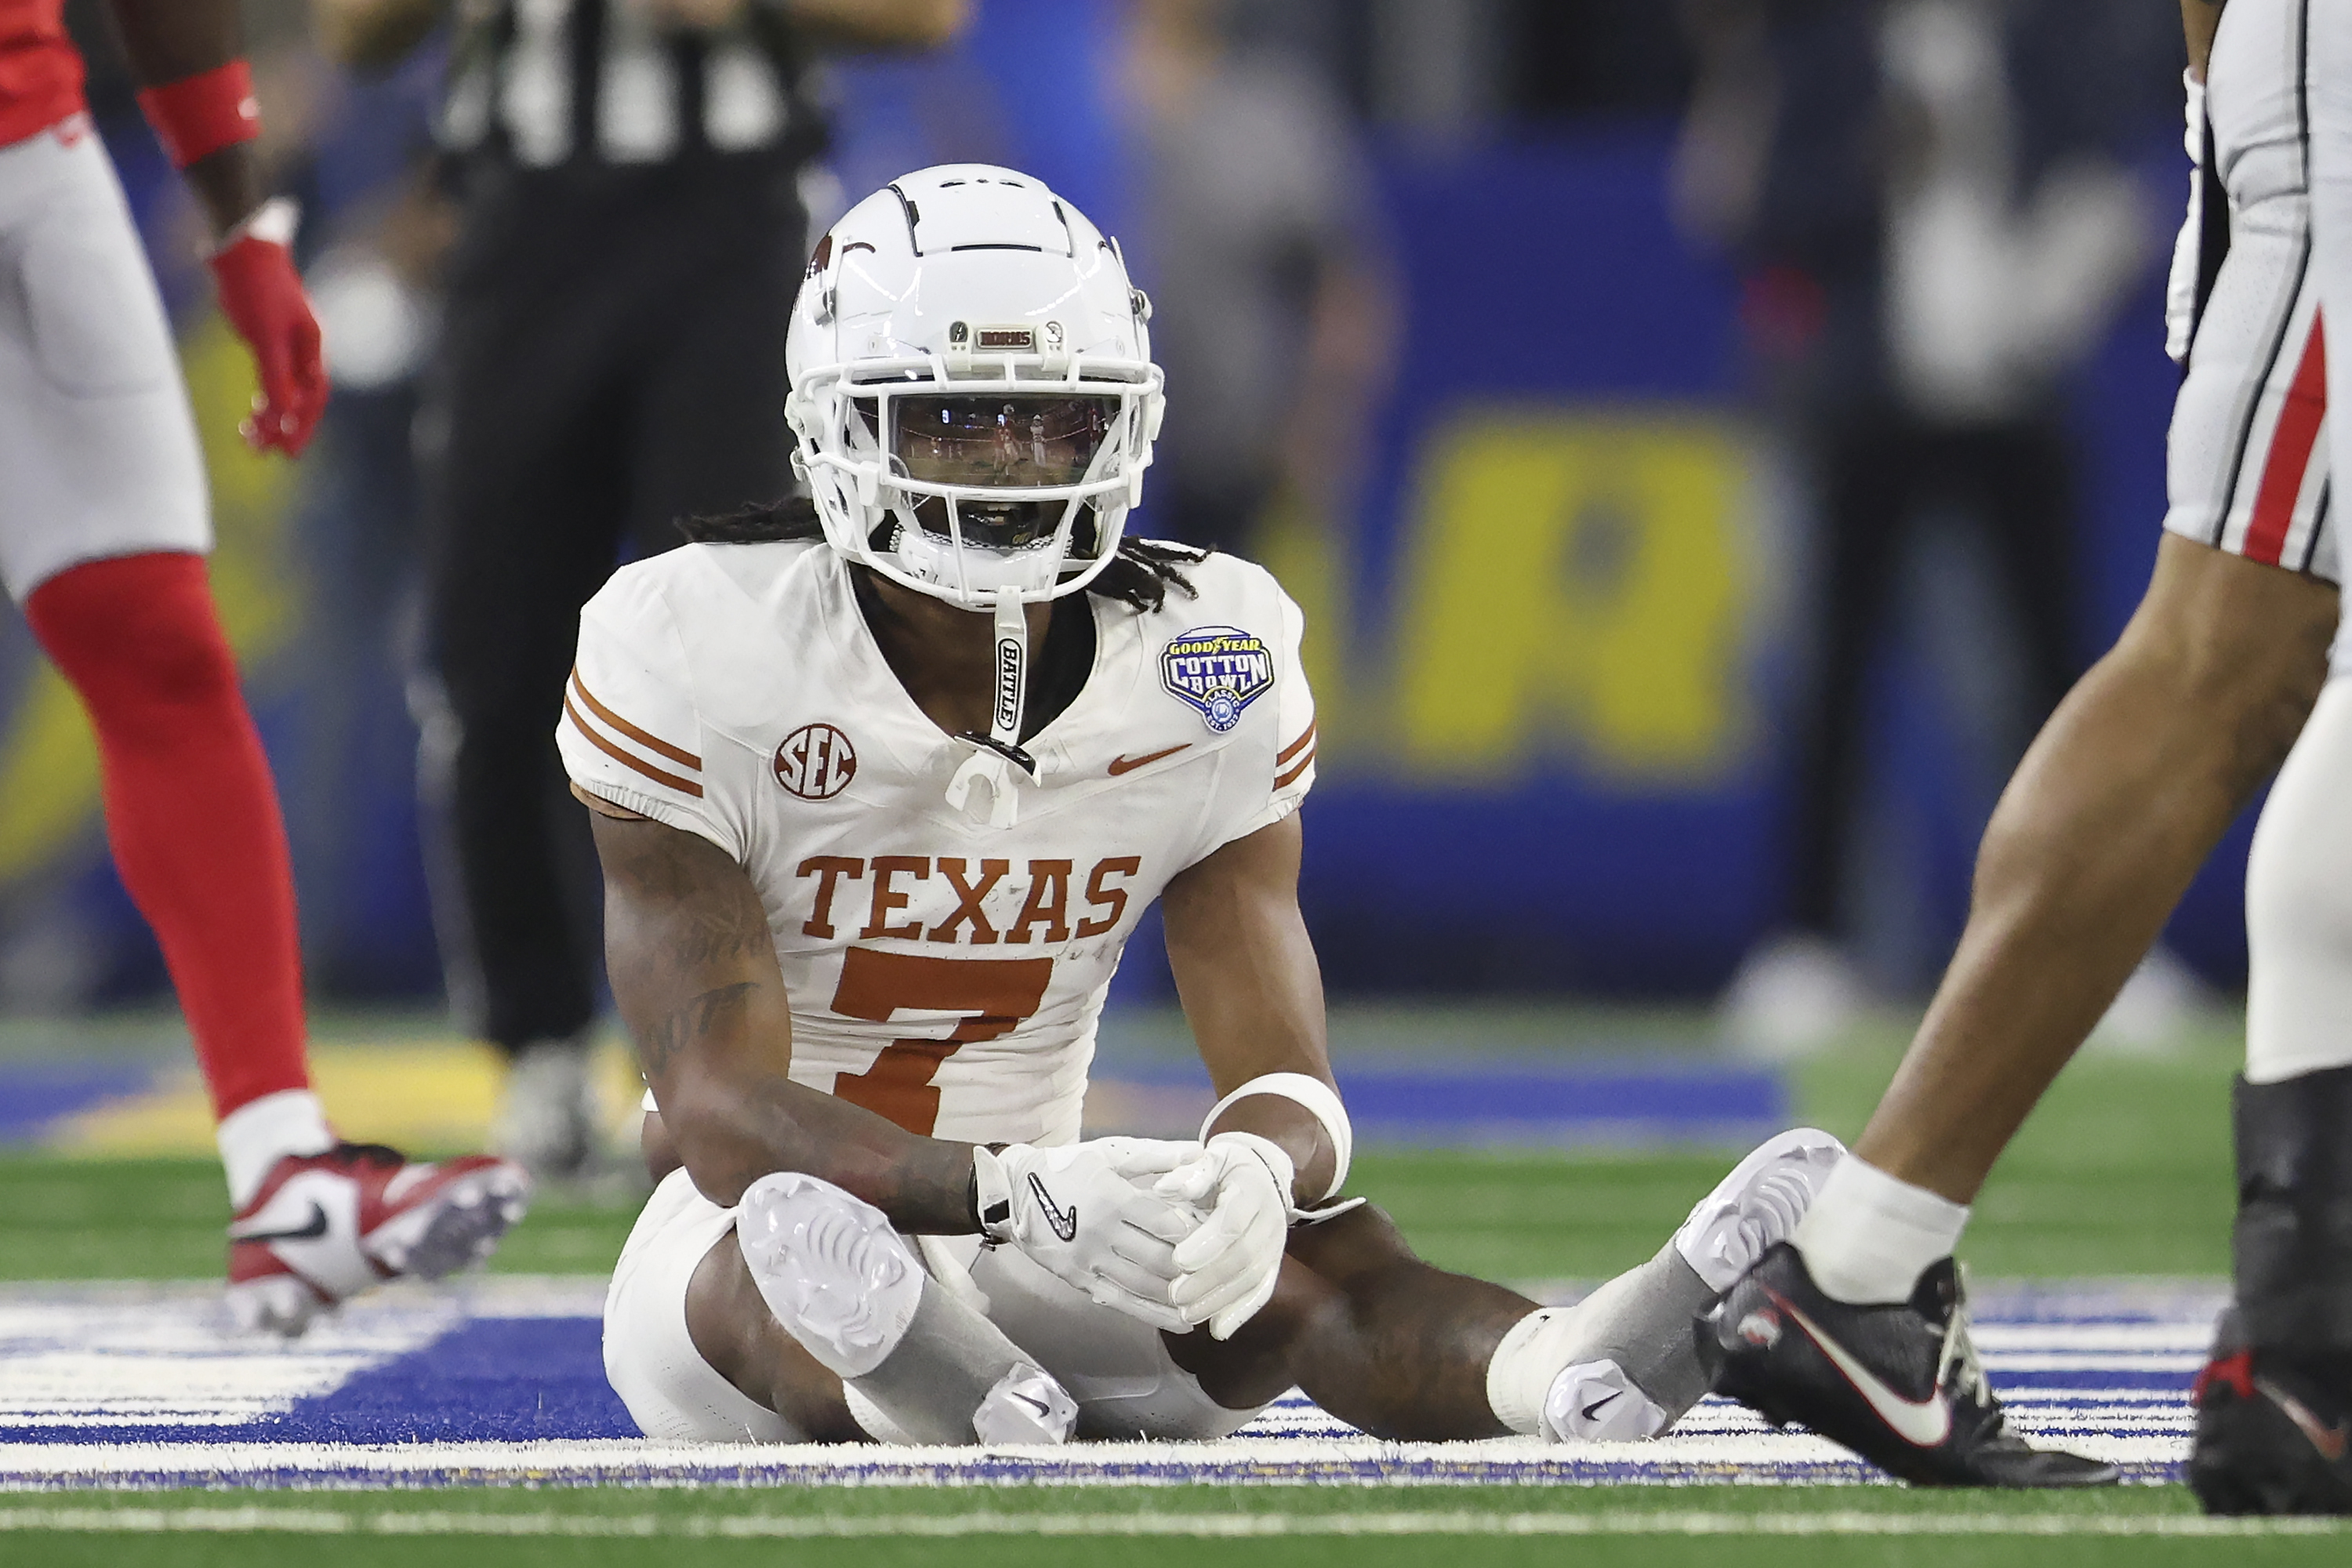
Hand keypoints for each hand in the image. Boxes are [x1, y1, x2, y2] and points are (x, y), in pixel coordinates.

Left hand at [208, 202, 327, 457]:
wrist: (241, 248)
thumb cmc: (257, 289)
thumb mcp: (266, 337)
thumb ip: (276, 377)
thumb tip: (284, 414)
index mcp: (311, 348)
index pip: (313, 398)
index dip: (301, 427)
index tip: (287, 452)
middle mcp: (303, 348)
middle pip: (301, 398)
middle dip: (285, 427)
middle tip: (266, 452)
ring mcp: (285, 341)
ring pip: (283, 388)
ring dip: (270, 414)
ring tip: (249, 434)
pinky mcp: (265, 334)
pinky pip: (270, 375)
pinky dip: (262, 395)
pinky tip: (251, 406)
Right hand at [976, 1138, 1203, 1332]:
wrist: (1014, 1193)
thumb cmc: (1069, 1168)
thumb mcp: (1110, 1154)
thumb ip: (1155, 1157)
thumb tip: (1200, 1152)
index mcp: (1113, 1198)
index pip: (1165, 1223)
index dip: (1196, 1234)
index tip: (1220, 1238)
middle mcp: (1103, 1233)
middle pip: (1159, 1258)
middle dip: (1194, 1270)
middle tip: (1224, 1275)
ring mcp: (1090, 1261)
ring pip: (1143, 1285)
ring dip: (1179, 1297)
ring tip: (1211, 1303)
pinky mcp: (1080, 1280)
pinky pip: (1122, 1301)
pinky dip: (1153, 1314)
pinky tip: (1179, 1321)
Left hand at [1157, 1132, 1292, 1339]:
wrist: (1261, 1174)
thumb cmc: (1224, 1167)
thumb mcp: (1209, 1158)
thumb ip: (1189, 1173)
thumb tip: (1164, 1188)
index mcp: (1253, 1189)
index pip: (1233, 1222)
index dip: (1207, 1243)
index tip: (1177, 1260)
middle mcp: (1272, 1219)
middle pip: (1244, 1256)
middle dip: (1209, 1279)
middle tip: (1175, 1294)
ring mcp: (1276, 1245)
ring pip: (1253, 1279)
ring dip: (1220, 1301)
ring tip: (1185, 1313)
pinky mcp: (1274, 1264)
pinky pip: (1262, 1292)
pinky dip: (1240, 1313)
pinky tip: (1217, 1331)